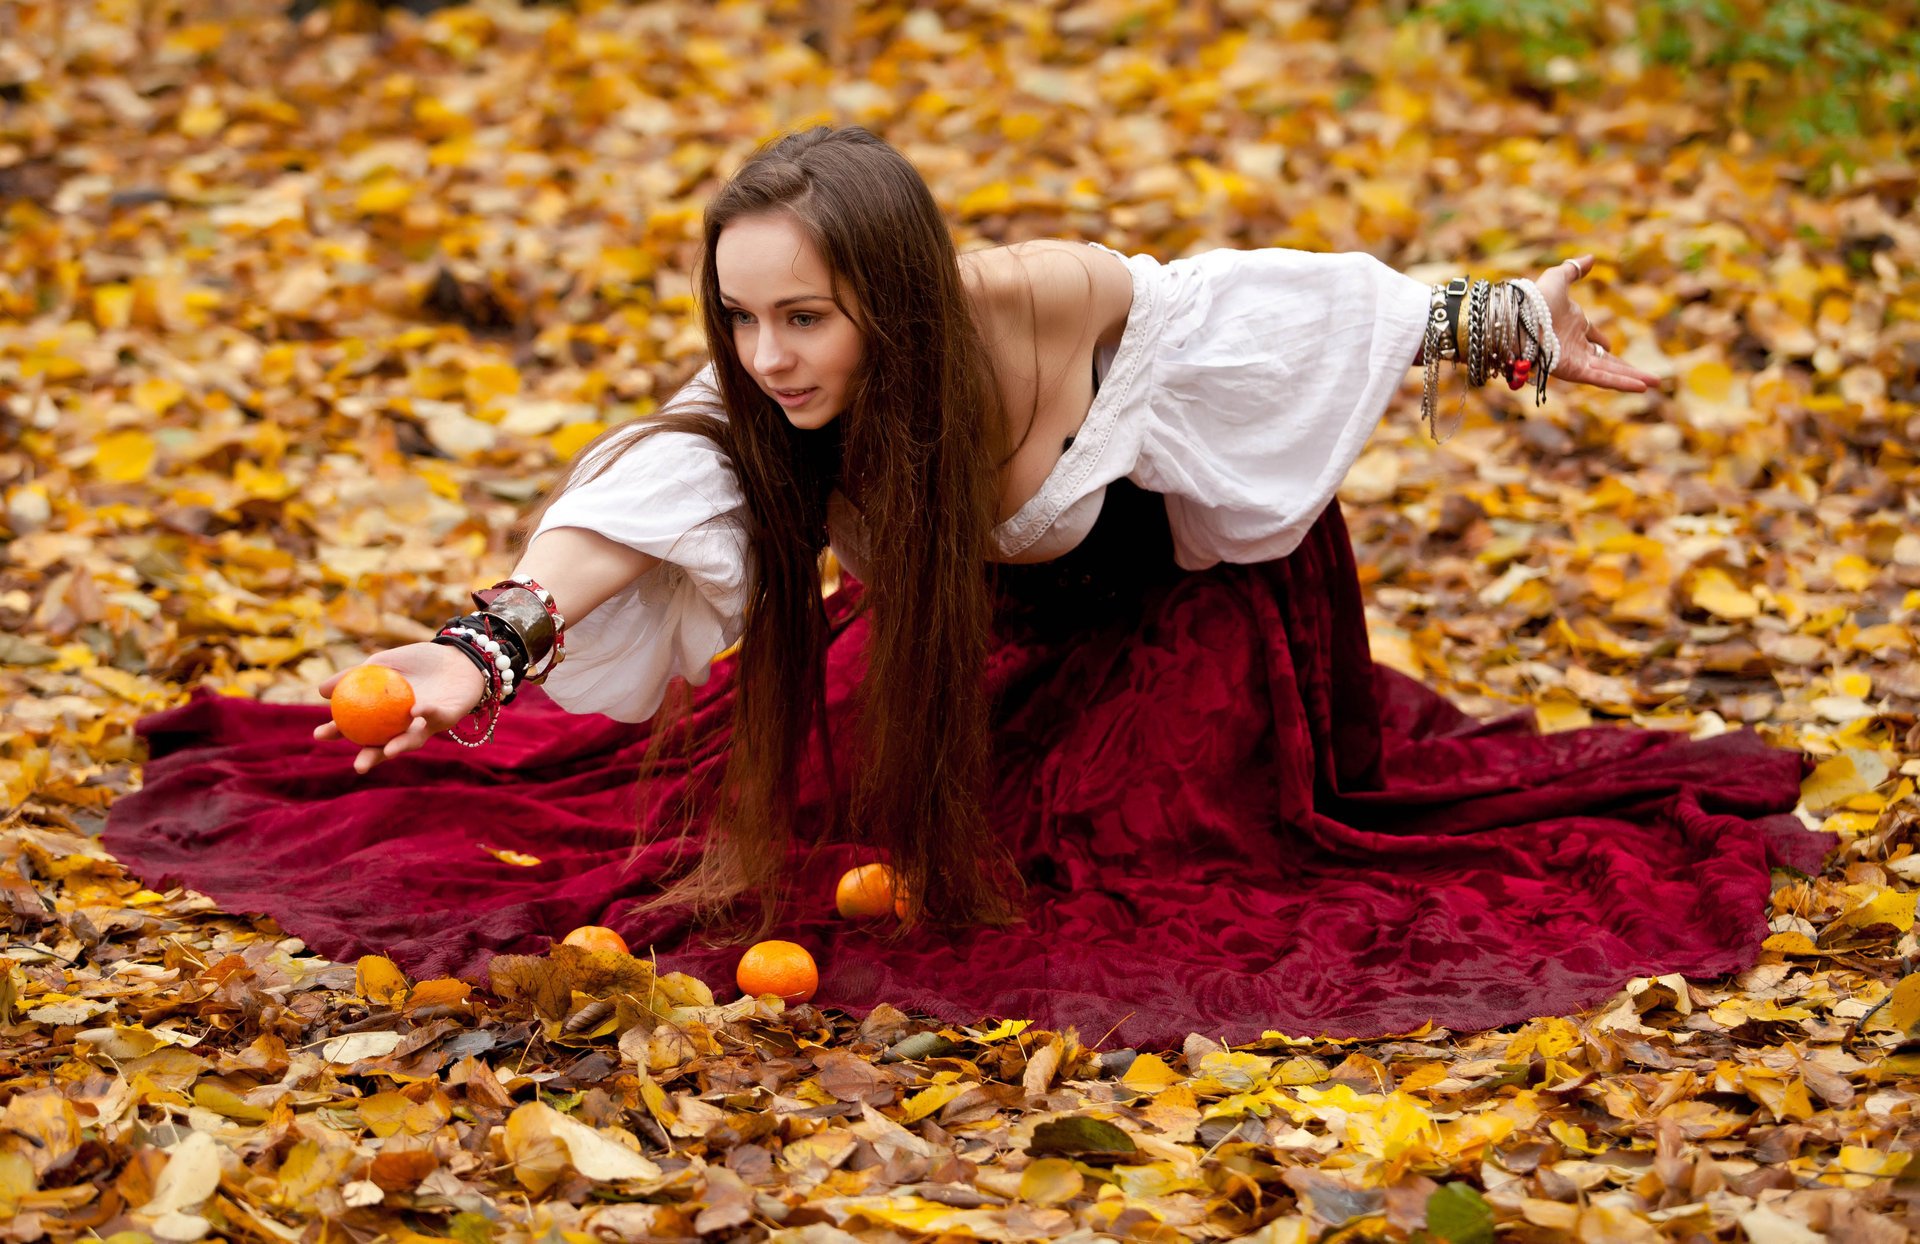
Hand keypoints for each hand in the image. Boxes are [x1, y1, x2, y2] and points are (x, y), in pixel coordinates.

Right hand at [313, 643, 489, 773]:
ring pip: (413, 741)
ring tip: (388, 751)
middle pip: (385, 746)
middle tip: (358, 765)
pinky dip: (427, 713)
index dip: (340, 733)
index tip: (320, 735)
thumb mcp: (381, 662)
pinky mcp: (450, 716)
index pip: (359, 728)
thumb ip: (354, 676)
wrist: (456, 653)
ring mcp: (429, 723)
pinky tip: (415, 710)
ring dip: (401, 747)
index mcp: (386, 715)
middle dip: (371, 758)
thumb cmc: (417, 660)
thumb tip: (319, 691)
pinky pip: (437, 717)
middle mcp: (406, 725)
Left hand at [1534, 255, 1660, 392]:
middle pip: (1606, 360)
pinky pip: (1602, 378)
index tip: (1609, 346)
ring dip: (1632, 378)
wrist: (1518, 319)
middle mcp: (1575, 346)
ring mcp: (1576, 360)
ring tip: (1655, 384)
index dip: (1602, 343)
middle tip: (1648, 376)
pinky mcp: (1574, 371)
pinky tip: (1641, 387)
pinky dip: (1621, 383)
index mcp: (1573, 327)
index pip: (1592, 339)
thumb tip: (1590, 258)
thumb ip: (1573, 270)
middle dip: (1627, 368)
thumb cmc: (1534, 298)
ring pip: (1609, 372)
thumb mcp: (1558, 279)